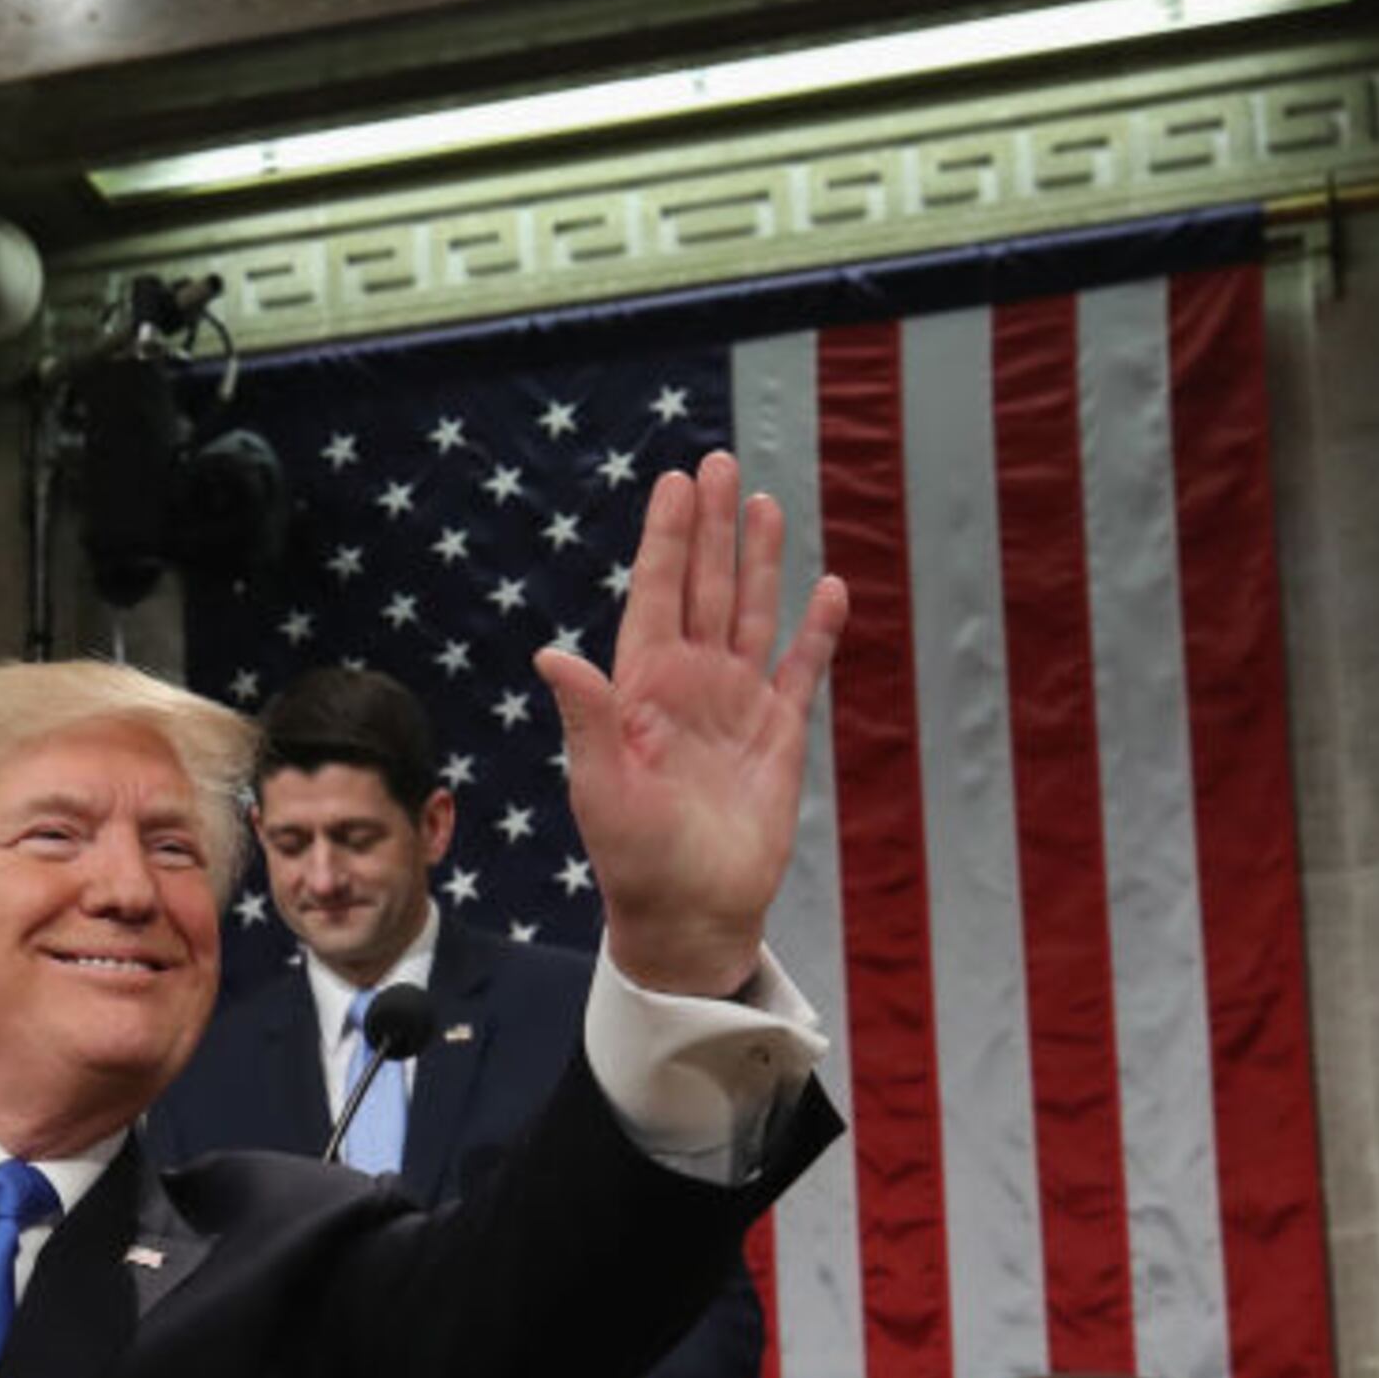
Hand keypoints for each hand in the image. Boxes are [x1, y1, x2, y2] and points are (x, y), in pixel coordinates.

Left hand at [534, 450, 850, 998]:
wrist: (690, 913)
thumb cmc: (632, 856)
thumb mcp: (599, 785)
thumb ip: (586, 716)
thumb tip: (551, 655)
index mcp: (641, 688)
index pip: (657, 596)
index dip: (668, 540)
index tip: (676, 483)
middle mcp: (689, 685)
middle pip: (706, 589)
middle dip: (713, 529)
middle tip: (721, 464)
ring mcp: (736, 706)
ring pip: (751, 616)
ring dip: (760, 562)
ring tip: (766, 504)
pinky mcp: (779, 737)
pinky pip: (801, 672)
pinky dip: (816, 632)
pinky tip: (827, 589)